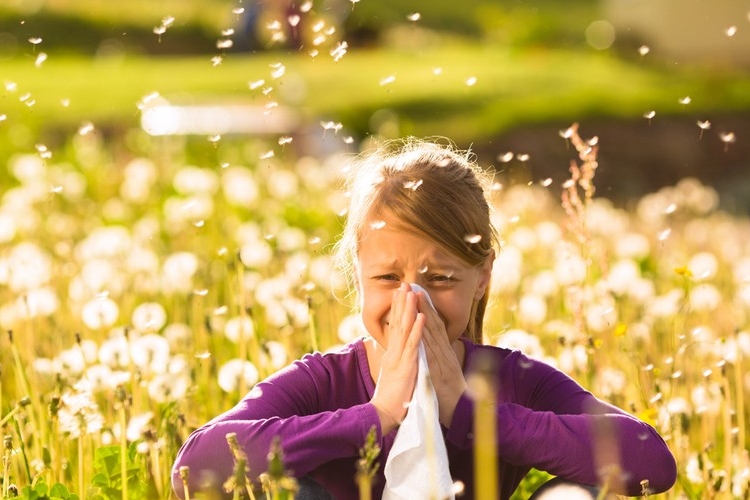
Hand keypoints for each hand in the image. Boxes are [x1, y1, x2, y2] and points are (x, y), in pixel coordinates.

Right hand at [370, 284, 423, 433]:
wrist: (384, 413)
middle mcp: (393, 352)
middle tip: (404, 284)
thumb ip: (395, 361)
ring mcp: (399, 357)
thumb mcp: (393, 374)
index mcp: (392, 353)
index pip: (395, 326)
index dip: (398, 309)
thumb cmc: (391, 397)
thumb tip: (397, 351)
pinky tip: (421, 316)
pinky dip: (418, 329)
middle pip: (397, 322)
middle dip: (401, 302)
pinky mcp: (406, 365)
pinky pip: (413, 345)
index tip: (400, 293)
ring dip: (409, 309)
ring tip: (412, 292)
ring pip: (405, 329)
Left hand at [416, 292, 467, 426]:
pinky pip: (431, 352)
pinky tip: (421, 325)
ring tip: (416, 297)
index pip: (434, 327)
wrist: (462, 414)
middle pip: (433, 324)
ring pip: (432, 334)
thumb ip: (439, 359)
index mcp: (444, 353)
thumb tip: (433, 348)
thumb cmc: (451, 395)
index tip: (417, 293)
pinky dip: (426, 338)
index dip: (426, 309)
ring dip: (424, 314)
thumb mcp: (444, 372)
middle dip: (424, 304)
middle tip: (414, 286)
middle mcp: (444, 353)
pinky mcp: (439, 372)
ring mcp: (443, 361)